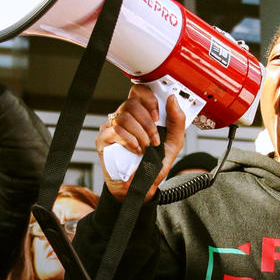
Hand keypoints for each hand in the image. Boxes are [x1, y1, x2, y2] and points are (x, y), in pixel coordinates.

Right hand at [97, 84, 185, 201]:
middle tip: (154, 139)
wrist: (141, 187)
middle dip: (147, 123)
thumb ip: (177, 121)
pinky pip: (115, 131)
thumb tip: (172, 99)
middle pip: (131, 103)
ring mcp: (111, 128)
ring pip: (124, 117)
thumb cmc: (153, 164)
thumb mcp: (173, 143)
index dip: (148, 99)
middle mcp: (123, 118)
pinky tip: (136, 150)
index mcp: (139, 114)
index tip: (157, 115)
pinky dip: (130, 141)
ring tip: (145, 147)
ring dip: (140, 134)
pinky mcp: (103, 140)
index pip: (138, 92)